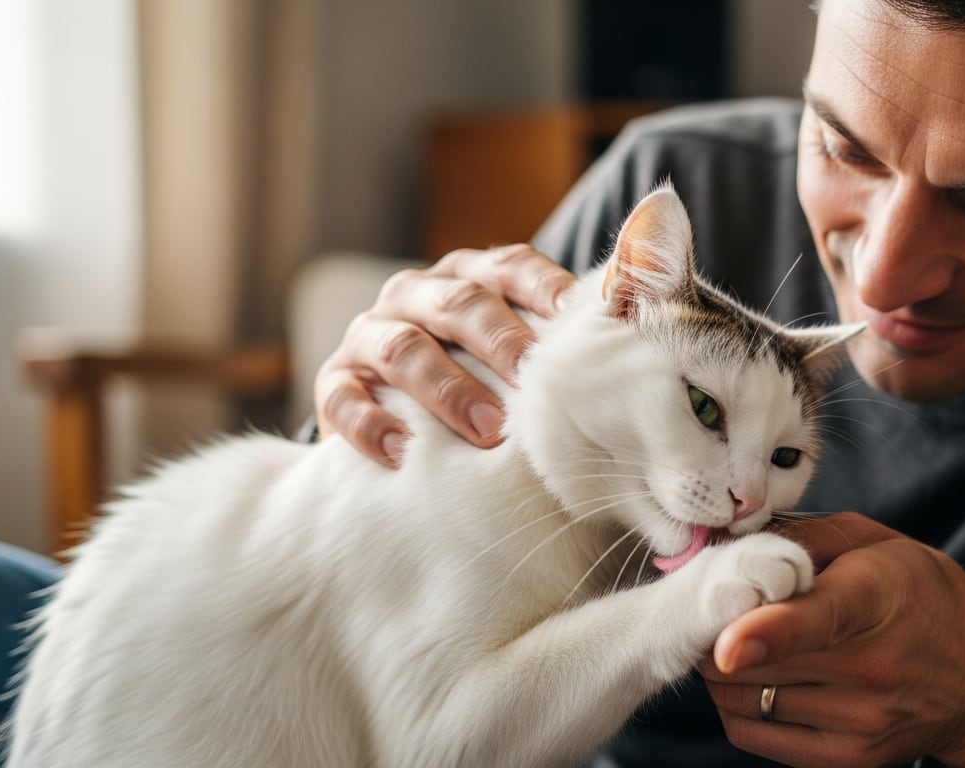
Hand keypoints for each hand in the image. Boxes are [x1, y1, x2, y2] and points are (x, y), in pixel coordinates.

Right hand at [313, 244, 576, 466]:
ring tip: (486, 429)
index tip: (574, 319)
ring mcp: (369, 335)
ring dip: (447, 387)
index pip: (508, 267)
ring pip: (402, 348)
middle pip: (459, 304)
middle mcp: (415, 295)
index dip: (542, 288)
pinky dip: (370, 425)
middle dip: (500, 341)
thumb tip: (629, 344)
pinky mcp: (335, 382)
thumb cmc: (480, 383)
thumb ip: (554, 346)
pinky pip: (343, 398)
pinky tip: (403, 453)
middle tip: (534, 381)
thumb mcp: (512, 356)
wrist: (393, 418)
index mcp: (467, 277)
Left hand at [700, 513, 964, 767]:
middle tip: (718, 609)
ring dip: (723, 670)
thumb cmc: (924, 597)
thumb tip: (735, 543)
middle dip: (717, 632)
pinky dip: (736, 704)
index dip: (767, 632)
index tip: (728, 645)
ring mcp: (861, 720)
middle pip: (758, 661)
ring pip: (744, 697)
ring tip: (739, 642)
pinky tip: (752, 679)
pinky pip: (752, 733)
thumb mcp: (879, 543)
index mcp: (878, 596)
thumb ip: (806, 537)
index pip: (819, 619)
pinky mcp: (846, 758)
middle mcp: (872, 666)